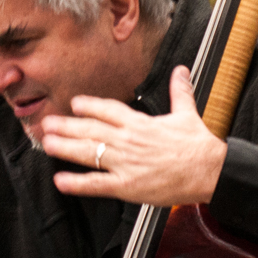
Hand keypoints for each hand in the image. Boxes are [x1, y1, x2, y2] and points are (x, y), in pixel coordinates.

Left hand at [43, 66, 228, 205]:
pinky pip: (97, 184)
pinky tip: (61, 181)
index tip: (74, 104)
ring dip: (65, 148)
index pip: (108, 110)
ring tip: (47, 144)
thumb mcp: (187, 113)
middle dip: (67, 126)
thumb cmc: (199, 145)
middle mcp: (128, 140)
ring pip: (89, 153)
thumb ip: (180, 91)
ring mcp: (126, 163)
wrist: (209, 170)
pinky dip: (77, 183)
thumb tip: (181, 71)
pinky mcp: (128, 186)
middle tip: (47, 124)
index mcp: (140, 123)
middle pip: (91, 130)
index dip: (89, 106)